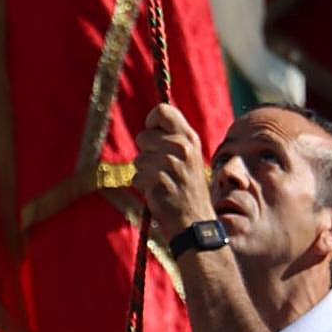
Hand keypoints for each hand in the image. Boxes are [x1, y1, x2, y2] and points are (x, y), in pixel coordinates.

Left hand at [132, 104, 215, 238]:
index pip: (162, 110)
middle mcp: (182, 147)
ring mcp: (171, 163)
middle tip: (162, 170)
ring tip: (163, 183)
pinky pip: (137, 176)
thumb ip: (173, 139)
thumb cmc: (186, 188)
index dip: (151, 122)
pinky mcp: (159, 180)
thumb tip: (151, 124)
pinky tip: (158, 193)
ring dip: (145, 173)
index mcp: (190, 138)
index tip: (154, 138)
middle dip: (146, 154)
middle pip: (144, 136)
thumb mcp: (188, 158)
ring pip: (139, 158)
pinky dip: (143, 186)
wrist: (194, 221)